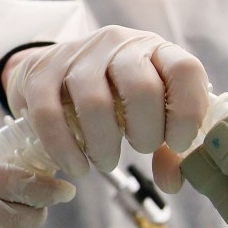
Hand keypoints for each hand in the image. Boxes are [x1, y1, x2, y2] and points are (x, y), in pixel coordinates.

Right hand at [3, 26, 209, 190]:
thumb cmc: (110, 95)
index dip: (188, 112)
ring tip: (108, 161)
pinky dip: (65, 150)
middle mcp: (117, 44)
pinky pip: (49, 116)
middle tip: (140, 149)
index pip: (184, 70)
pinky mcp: (39, 75)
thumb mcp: (145, 112)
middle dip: (145, 133)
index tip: (176, 143)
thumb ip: (166, 148)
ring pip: (95, 103)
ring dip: (105, 146)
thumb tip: (172, 183)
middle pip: (140, 89)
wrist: (51, 73)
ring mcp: (76, 56)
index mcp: (154, 49)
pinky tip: (77, 167)